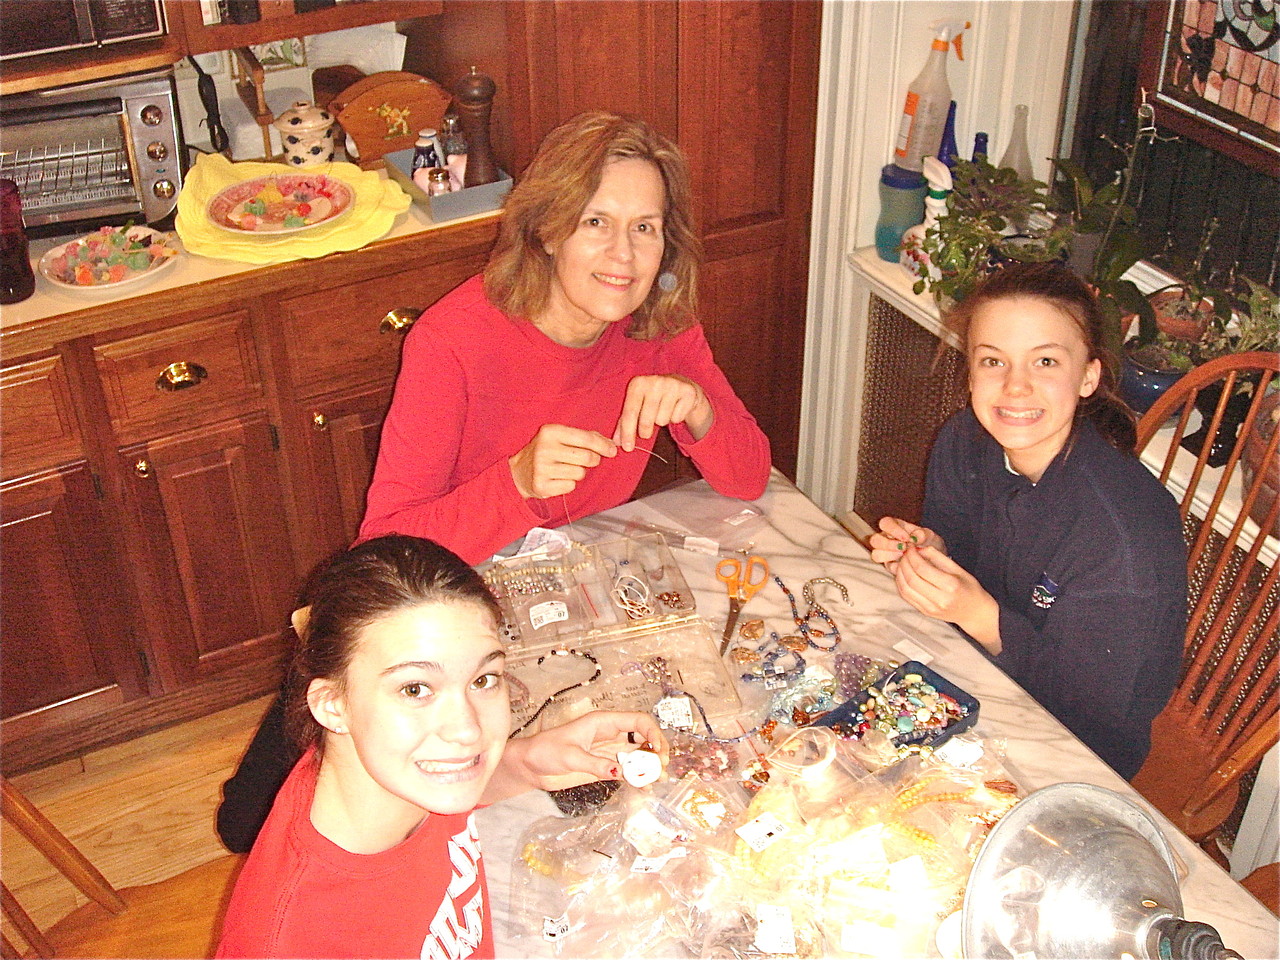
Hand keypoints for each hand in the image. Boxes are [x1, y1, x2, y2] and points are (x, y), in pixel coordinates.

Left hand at [504, 711, 667, 791]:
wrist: (530, 766)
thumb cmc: (545, 751)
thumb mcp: (570, 756)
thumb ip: (595, 764)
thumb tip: (620, 772)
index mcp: (603, 722)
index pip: (637, 720)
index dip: (652, 732)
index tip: (659, 750)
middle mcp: (610, 735)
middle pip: (642, 737)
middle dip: (655, 751)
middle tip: (661, 768)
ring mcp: (608, 752)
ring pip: (637, 756)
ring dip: (649, 766)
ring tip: (657, 780)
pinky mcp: (604, 768)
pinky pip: (627, 771)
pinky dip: (637, 778)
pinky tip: (644, 787)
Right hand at [508, 424, 616, 498]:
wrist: (519, 472)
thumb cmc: (546, 451)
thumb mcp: (560, 437)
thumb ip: (585, 437)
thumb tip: (611, 445)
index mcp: (550, 431)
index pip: (586, 438)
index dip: (603, 446)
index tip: (613, 451)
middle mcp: (544, 448)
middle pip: (587, 457)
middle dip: (592, 460)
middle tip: (583, 460)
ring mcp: (541, 467)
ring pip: (580, 473)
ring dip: (578, 473)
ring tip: (565, 469)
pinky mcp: (541, 485)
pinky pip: (570, 486)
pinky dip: (568, 484)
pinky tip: (557, 479)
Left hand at [612, 375, 712, 451]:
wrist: (680, 385)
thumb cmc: (653, 398)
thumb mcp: (636, 406)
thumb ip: (624, 423)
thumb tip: (616, 442)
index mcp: (638, 383)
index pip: (630, 412)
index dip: (628, 432)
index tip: (627, 448)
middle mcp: (655, 381)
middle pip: (646, 420)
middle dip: (645, 431)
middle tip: (645, 431)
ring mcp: (672, 385)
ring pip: (662, 420)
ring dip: (662, 421)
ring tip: (662, 411)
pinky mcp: (687, 392)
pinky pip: (677, 418)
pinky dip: (675, 417)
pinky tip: (674, 408)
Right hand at [868, 517, 944, 570]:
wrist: (935, 560)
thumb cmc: (931, 544)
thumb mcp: (931, 536)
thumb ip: (923, 534)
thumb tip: (915, 536)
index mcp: (895, 527)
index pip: (885, 523)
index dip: (893, 529)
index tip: (906, 537)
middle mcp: (887, 539)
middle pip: (875, 540)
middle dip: (888, 544)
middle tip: (903, 548)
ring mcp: (886, 553)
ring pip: (876, 554)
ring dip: (889, 555)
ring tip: (903, 556)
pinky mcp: (890, 565)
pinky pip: (886, 566)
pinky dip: (896, 566)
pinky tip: (906, 564)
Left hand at [893, 545, 1000, 652]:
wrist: (974, 612)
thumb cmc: (969, 588)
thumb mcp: (959, 569)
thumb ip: (939, 557)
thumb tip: (920, 548)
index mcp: (950, 586)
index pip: (923, 569)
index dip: (913, 556)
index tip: (911, 548)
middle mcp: (940, 599)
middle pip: (912, 578)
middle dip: (904, 563)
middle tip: (904, 554)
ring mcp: (931, 608)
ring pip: (906, 589)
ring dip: (899, 573)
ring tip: (902, 563)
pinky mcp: (925, 612)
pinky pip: (907, 597)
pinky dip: (901, 584)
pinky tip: (902, 575)